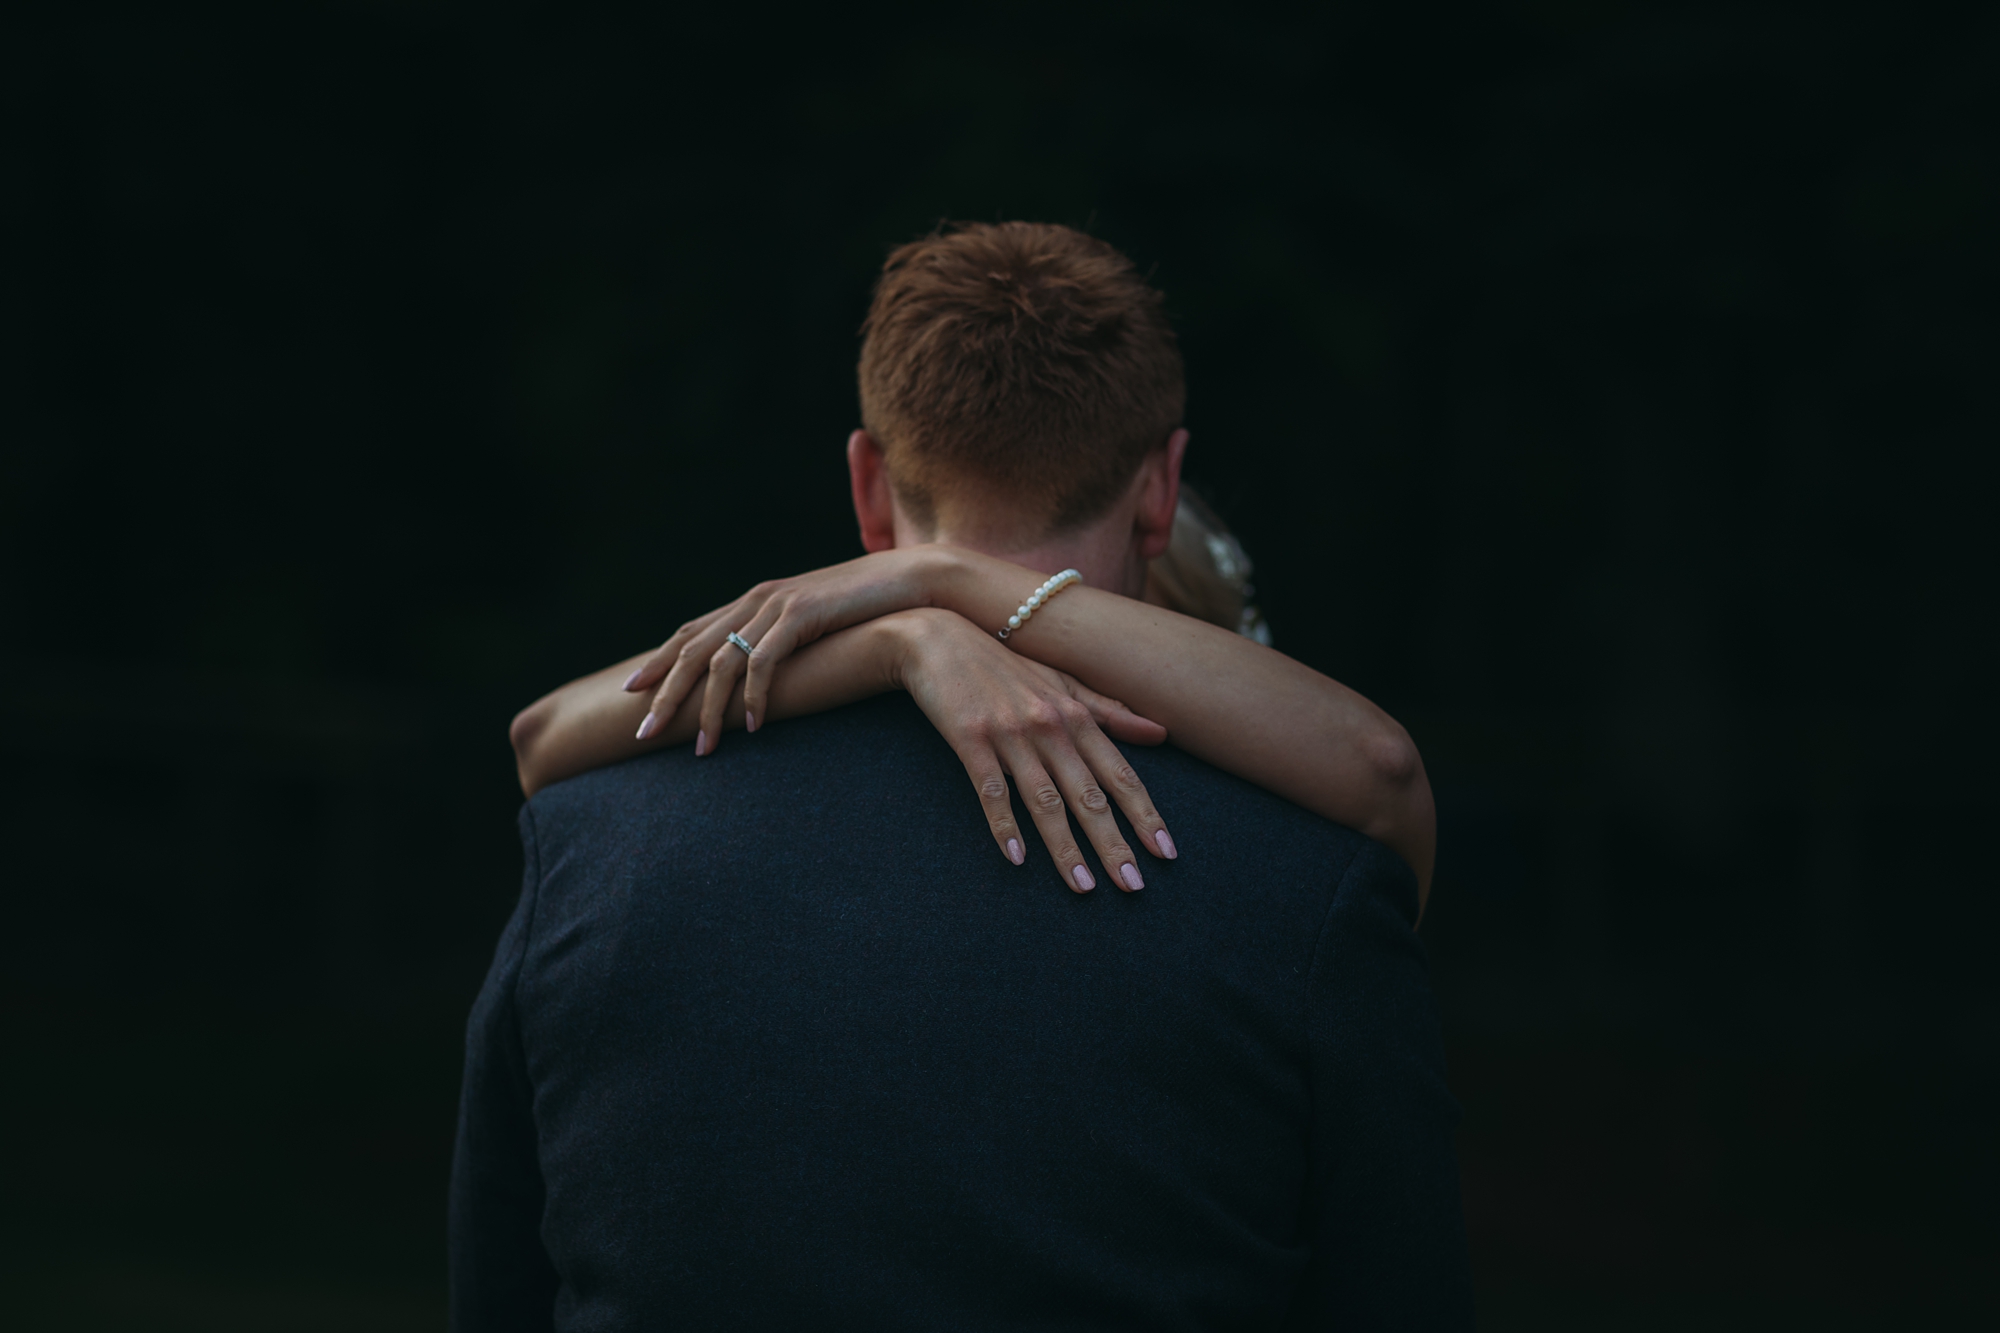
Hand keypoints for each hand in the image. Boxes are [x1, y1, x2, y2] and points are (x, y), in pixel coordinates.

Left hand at [621, 548, 943, 750]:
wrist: (910, 581)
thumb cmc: (866, 608)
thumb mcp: (813, 624)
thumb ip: (783, 640)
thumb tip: (763, 676)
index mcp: (755, 598)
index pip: (692, 631)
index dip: (658, 660)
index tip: (630, 691)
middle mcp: (757, 598)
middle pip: (693, 650)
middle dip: (664, 693)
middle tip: (642, 733)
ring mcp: (777, 606)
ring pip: (722, 663)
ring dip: (708, 710)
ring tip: (702, 748)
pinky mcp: (801, 616)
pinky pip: (765, 663)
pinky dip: (756, 697)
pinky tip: (755, 727)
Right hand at [882, 608, 1177, 893]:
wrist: (940, 638)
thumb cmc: (1005, 666)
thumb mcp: (1062, 683)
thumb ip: (1110, 712)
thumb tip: (1163, 734)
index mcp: (1075, 715)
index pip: (1119, 774)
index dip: (1145, 814)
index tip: (1166, 853)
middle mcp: (1050, 725)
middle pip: (1088, 795)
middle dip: (1114, 843)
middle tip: (1134, 886)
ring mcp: (1010, 733)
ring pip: (1045, 800)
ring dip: (1066, 847)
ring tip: (1084, 887)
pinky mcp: (971, 739)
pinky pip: (992, 790)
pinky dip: (1004, 825)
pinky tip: (1016, 859)